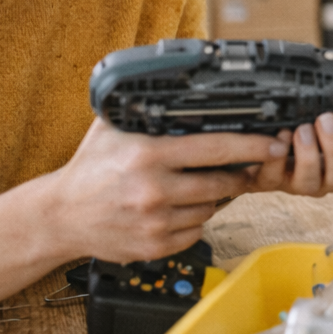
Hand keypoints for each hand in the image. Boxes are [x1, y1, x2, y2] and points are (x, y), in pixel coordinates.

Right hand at [46, 118, 277, 262]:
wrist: (59, 216)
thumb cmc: (90, 168)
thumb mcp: (113, 127)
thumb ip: (149, 109)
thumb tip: (183, 86)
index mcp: (148, 155)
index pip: (217, 149)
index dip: (253, 146)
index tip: (273, 144)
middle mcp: (154, 190)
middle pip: (223, 184)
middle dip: (239, 175)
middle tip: (243, 168)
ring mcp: (155, 222)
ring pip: (211, 209)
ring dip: (213, 198)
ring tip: (193, 186)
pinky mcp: (155, 247)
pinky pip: (195, 231)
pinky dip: (193, 220)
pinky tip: (176, 208)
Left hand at [248, 113, 332, 196]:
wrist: (269, 144)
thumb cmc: (307, 127)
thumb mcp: (330, 117)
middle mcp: (330, 175)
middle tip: (327, 119)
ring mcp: (303, 182)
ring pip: (312, 182)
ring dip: (309, 154)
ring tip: (303, 129)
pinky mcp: (275, 181)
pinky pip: (276, 175)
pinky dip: (277, 156)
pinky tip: (281, 135)